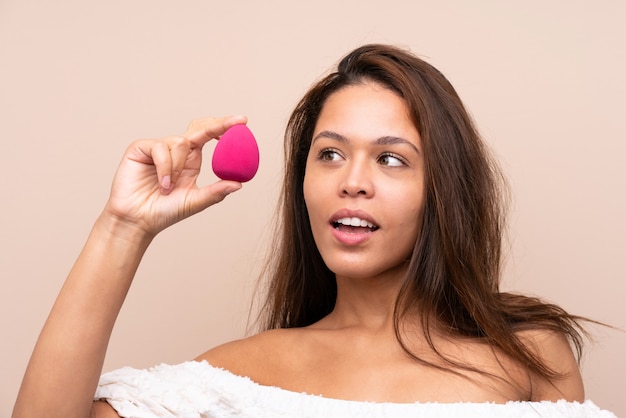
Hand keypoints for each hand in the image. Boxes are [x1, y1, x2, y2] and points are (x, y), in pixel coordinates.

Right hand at [103, 115, 246, 235]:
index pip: (209, 136)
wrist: (137, 220)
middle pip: (199, 128)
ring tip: (169, 188)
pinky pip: (160, 148)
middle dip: (217, 125)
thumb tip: (239, 184)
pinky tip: (162, 184)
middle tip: (234, 124)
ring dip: (179, 167)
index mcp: (191, 160)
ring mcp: (158, 147)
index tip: (243, 121)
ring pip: (181, 142)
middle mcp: (176, 150)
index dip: (224, 126)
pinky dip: (165, 167)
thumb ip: (216, 192)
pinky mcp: (141, 148)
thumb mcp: (195, 202)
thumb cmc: (164, 212)